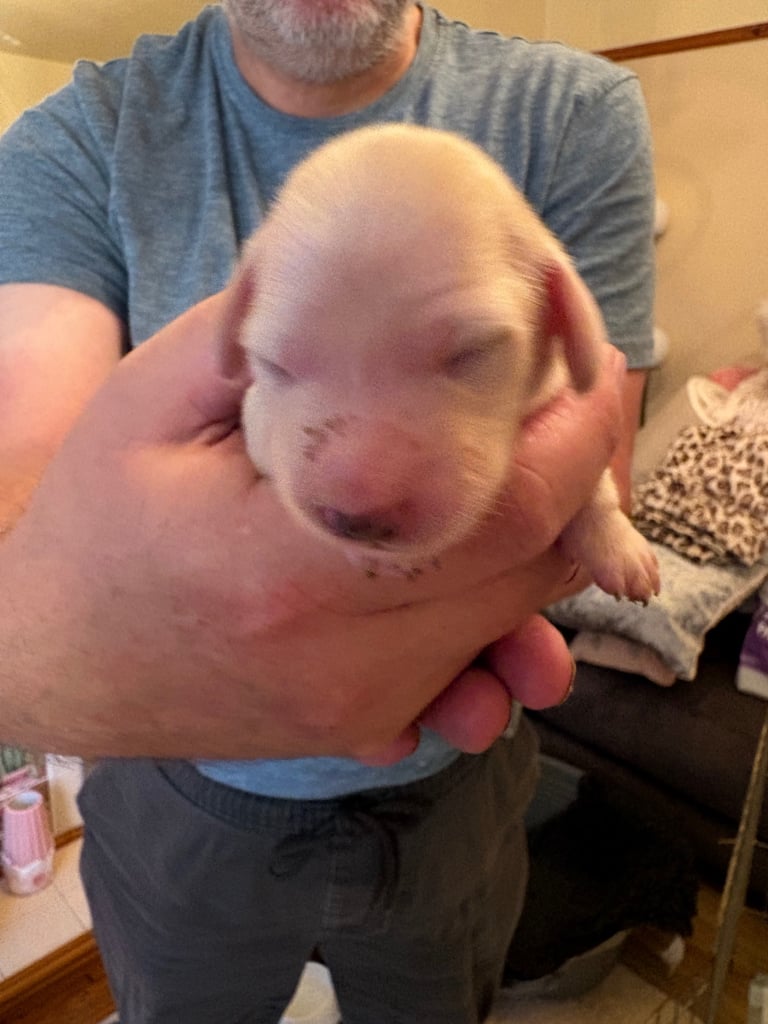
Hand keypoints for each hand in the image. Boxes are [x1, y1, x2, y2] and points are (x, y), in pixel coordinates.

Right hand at [0, 293, 622, 759]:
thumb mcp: (153, 403)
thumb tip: (375, 292)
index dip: (577, 438)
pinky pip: (475, 676)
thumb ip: (268, 340)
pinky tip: (469, 572)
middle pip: (532, 571)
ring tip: (519, 475)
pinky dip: (499, 620)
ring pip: (518, 626)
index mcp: (290, 567)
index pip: (502, 510)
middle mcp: (346, 658)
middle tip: (565, 411)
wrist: (52, 657)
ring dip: (544, 546)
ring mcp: (361, 708)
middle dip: (578, 484)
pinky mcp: (361, 728)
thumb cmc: (94, 525)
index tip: (595, 375)